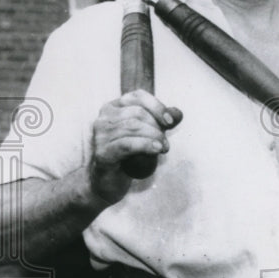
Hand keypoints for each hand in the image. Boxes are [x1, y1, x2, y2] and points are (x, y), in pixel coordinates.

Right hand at [88, 89, 181, 204]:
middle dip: (157, 126)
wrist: (108, 180)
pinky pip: (127, 144)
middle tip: (166, 142)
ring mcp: (101, 135)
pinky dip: (145, 145)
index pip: (137, 96)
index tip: (170, 121)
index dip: (157, 106)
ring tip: (163, 148)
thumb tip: (177, 114)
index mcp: (113, 107)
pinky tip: (157, 149)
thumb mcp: (147, 134)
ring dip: (155, 136)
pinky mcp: (102, 152)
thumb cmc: (129, 154)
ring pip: (133, 126)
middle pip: (137, 113)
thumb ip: (162, 122)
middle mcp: (104, 118)